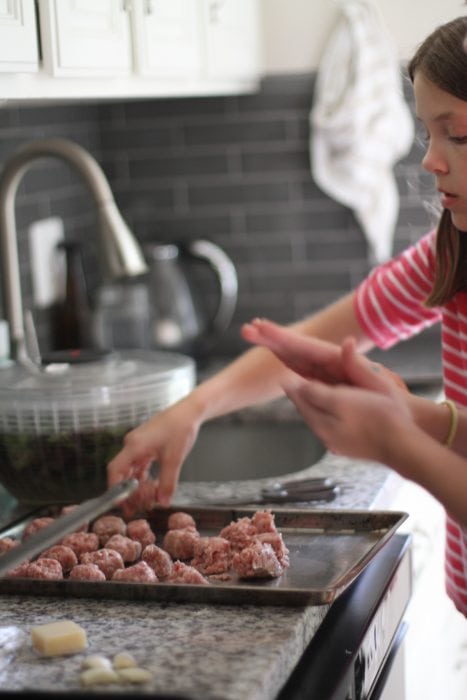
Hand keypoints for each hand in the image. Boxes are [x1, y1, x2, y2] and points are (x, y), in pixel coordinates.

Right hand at [107, 399, 200, 516]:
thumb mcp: (174, 458)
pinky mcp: (146, 444)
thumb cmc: (180, 428)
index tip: (122, 504)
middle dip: (128, 491)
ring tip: (145, 500)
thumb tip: (163, 502)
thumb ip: (168, 482)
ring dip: (137, 485)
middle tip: (136, 507)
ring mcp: (138, 444)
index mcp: (134, 446)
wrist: (189, 411)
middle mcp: (132, 445)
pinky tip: (152, 485)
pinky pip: (139, 464)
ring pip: (131, 470)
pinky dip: (144, 476)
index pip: (115, 471)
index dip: (116, 489)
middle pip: (121, 472)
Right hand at [242, 318, 406, 390]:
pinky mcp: (323, 381)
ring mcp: (324, 371)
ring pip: (293, 355)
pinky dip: (285, 358)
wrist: (397, 412)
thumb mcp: (374, 382)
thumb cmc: (386, 399)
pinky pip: (299, 367)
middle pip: (293, 347)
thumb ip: (356, 364)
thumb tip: (345, 344)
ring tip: (253, 332)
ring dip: (274, 344)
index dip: (280, 337)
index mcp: (335, 360)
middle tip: (247, 328)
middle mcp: (327, 362)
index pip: (302, 346)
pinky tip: (274, 352)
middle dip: (271, 337)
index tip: (261, 327)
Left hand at [281, 373, 410, 461]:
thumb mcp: (342, 400)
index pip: (301, 400)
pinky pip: (334, 426)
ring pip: (321, 420)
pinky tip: (333, 411)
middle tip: (294, 383)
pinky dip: (328, 415)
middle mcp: (326, 435)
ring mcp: (340, 443)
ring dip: (314, 406)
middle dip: (301, 397)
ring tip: (310, 395)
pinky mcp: (354, 446)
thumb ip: (317, 394)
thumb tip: (297, 387)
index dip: (294, 386)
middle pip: (308, 412)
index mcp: (321, 422)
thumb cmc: (375, 416)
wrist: (402, 444)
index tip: (286, 375)